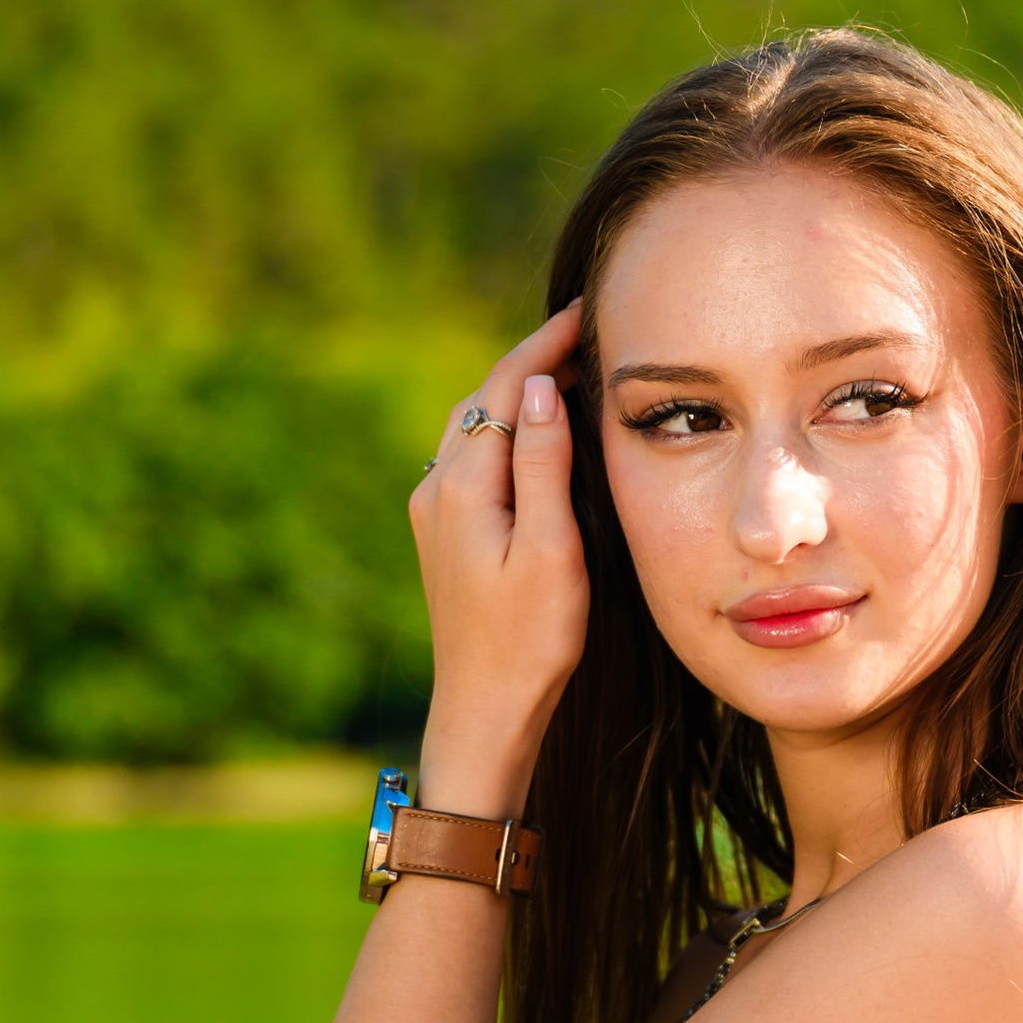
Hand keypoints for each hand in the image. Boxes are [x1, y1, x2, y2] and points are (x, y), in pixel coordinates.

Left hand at [409, 306, 587, 808]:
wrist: (484, 710)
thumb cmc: (530, 640)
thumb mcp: (550, 549)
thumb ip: (543, 464)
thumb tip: (537, 387)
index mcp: (462, 487)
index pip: (503, 388)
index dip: (545, 345)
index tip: (588, 312)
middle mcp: (436, 489)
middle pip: (483, 400)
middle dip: (532, 361)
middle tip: (587, 332)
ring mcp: (434, 512)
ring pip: (476, 428)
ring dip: (517, 395)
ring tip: (569, 371)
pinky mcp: (443, 534)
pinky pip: (474, 459)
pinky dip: (507, 431)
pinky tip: (539, 435)